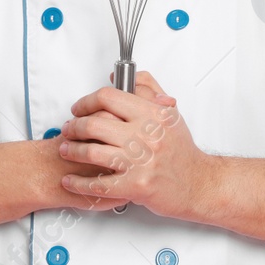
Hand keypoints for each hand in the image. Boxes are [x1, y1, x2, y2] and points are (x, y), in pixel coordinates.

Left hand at [56, 70, 211, 219]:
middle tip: (68, 129)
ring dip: (72, 151)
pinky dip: (79, 183)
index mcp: (152, 114)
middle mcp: (145, 135)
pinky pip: (98, 184)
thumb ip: (147, 89)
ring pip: (92, 151)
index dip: (86, 102)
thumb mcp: (170, 113)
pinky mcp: (135, 186)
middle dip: (73, 126)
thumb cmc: (182, 150)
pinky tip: (70, 180)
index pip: (108, 98)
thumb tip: (118, 78)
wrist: (198, 183)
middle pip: (94, 123)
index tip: (79, 108)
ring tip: (66, 150)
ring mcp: (140, 162)